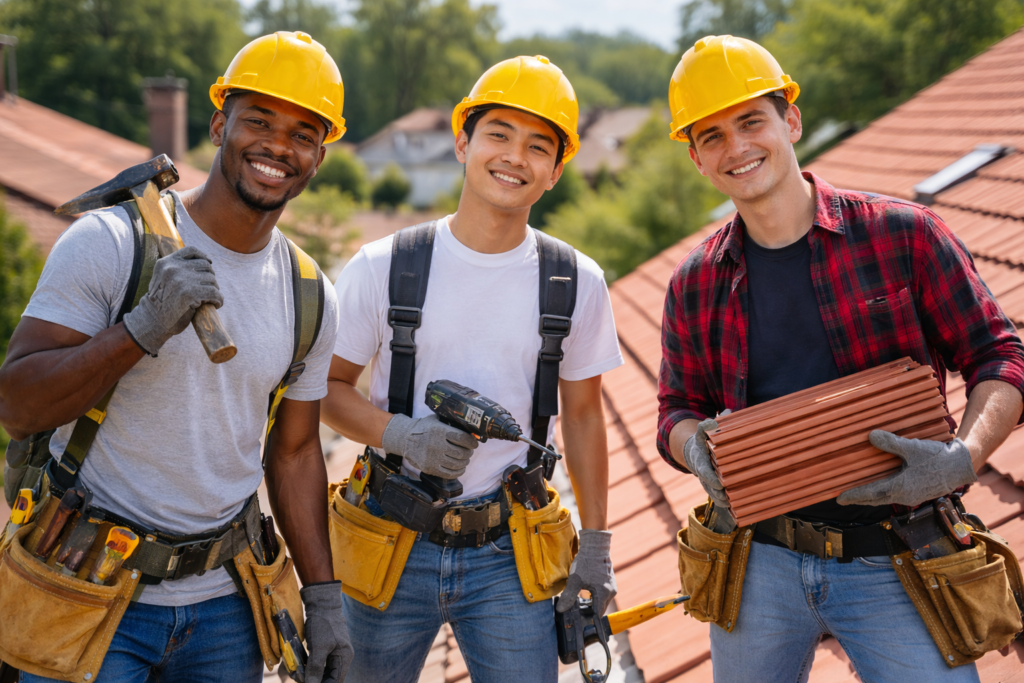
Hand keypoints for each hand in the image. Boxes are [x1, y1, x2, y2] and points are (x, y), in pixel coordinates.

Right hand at [123, 246, 222, 354]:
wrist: (152, 321)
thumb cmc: (161, 302)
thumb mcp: (164, 279)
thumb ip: (177, 270)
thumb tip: (205, 264)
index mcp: (165, 263)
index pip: (191, 250)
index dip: (203, 256)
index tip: (210, 263)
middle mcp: (172, 268)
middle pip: (205, 266)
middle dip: (210, 278)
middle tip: (209, 290)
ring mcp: (181, 280)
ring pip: (211, 280)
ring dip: (214, 290)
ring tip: (211, 298)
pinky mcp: (189, 293)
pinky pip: (214, 293)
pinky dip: (219, 299)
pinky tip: (216, 304)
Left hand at [300, 582, 353, 682]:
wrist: (322, 604)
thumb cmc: (323, 624)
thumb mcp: (318, 646)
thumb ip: (316, 667)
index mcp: (344, 658)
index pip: (336, 681)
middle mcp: (342, 657)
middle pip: (331, 678)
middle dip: (316, 681)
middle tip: (301, 680)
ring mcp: (335, 652)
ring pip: (325, 671)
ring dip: (313, 675)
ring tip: (300, 676)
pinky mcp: (328, 648)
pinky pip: (321, 663)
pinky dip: (312, 667)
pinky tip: (303, 668)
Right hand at [381, 413, 478, 478]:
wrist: (404, 438)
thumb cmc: (422, 428)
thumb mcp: (435, 420)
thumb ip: (449, 422)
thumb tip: (467, 426)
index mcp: (440, 431)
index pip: (462, 439)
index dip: (471, 442)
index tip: (474, 444)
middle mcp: (437, 445)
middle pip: (461, 453)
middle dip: (468, 453)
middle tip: (469, 452)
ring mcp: (433, 458)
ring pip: (456, 464)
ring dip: (464, 463)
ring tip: (464, 460)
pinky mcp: (429, 468)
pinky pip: (448, 473)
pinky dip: (457, 472)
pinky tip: (459, 468)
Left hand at [555, 529, 616, 616]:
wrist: (595, 546)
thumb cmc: (586, 562)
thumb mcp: (575, 580)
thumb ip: (569, 596)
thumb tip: (561, 610)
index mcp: (603, 594)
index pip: (597, 614)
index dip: (587, 619)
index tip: (579, 621)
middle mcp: (611, 593)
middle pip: (600, 609)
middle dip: (589, 613)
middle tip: (577, 613)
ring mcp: (612, 587)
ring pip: (602, 602)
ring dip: (592, 605)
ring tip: (579, 605)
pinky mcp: (610, 582)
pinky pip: (603, 595)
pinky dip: (595, 598)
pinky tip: (585, 595)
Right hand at [684, 415, 735, 532]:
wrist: (694, 454)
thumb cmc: (705, 442)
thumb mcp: (704, 431)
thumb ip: (713, 425)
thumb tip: (728, 413)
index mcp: (700, 460)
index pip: (704, 470)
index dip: (710, 478)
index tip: (718, 483)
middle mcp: (703, 474)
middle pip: (710, 486)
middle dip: (718, 492)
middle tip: (727, 496)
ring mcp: (707, 483)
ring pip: (715, 496)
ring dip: (724, 501)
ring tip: (734, 506)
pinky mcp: (714, 490)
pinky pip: (720, 501)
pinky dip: (729, 508)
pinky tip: (738, 514)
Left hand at [837, 431, 976, 506]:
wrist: (961, 466)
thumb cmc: (938, 458)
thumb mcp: (913, 448)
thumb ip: (891, 443)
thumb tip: (871, 436)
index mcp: (901, 487)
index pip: (871, 494)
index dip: (854, 496)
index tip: (839, 498)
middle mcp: (905, 496)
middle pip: (876, 499)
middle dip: (859, 499)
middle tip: (842, 499)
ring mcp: (912, 496)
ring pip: (885, 499)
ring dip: (870, 497)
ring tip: (857, 495)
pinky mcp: (918, 493)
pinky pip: (894, 496)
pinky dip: (882, 494)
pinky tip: (880, 488)